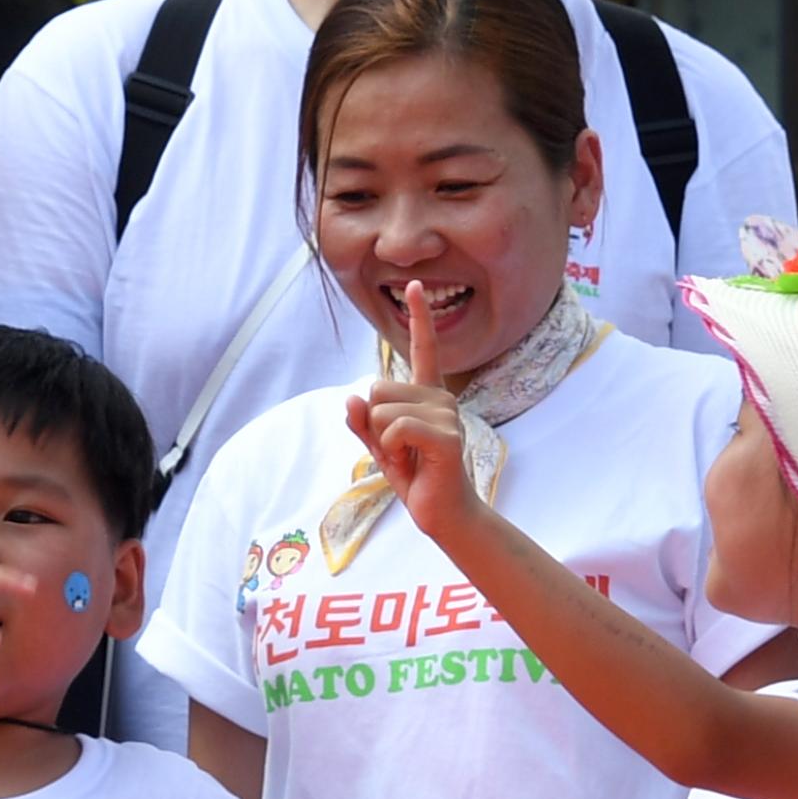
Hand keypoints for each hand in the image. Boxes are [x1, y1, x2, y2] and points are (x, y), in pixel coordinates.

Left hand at [344, 284, 476, 537]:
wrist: (443, 514)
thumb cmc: (416, 477)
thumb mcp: (380, 448)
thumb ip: (363, 424)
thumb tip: (350, 399)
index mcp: (426, 395)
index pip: (422, 349)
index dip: (420, 317)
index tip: (415, 284)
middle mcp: (440, 398)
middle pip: (377, 388)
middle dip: (374, 423)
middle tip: (399, 448)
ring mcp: (447, 415)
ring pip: (382, 410)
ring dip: (383, 441)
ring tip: (408, 457)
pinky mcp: (446, 437)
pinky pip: (397, 428)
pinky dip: (392, 449)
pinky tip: (411, 463)